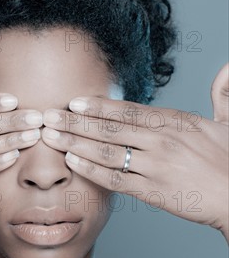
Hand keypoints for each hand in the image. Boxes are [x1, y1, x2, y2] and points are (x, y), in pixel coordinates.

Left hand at [41, 63, 228, 242]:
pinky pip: (115, 179)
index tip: (74, 102)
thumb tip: (226, 66)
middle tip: (48, 117)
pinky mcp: (153, 191)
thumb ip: (221, 93)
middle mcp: (161, 140)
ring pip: (107, 151)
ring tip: (51, 137)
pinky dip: (92, 170)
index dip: (98, 106)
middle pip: (110, 128)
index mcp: (174, 121)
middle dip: (75, 122)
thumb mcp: (227, 121)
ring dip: (75, 143)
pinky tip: (73, 162)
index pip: (128, 110)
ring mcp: (156, 166)